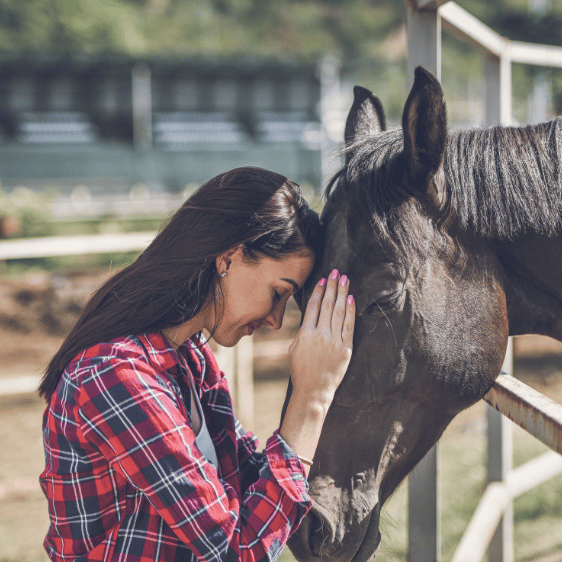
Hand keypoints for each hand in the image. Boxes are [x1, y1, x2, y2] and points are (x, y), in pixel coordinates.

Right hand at [289, 269, 355, 409]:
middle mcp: (320, 335)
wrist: (314, 391)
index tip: (324, 279)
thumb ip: (303, 331)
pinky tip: (351, 298)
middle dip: (332, 286)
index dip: (319, 291)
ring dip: (342, 293)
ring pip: (339, 312)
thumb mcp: (295, 348)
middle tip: (336, 271)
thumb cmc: (301, 370)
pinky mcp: (346, 349)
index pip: (314, 306)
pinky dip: (351, 311)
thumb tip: (312, 315)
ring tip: (345, 279)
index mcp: (305, 334)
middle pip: (328, 305)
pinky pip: (349, 326)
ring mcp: (334, 342)